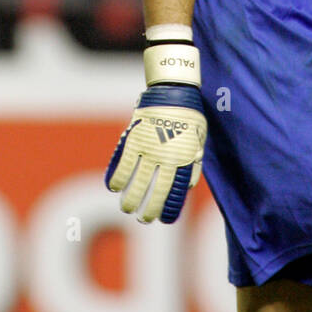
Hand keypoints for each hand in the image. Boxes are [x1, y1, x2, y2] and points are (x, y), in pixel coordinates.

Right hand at [105, 83, 205, 222]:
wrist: (173, 91)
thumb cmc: (189, 116)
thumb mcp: (198, 140)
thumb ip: (193, 163)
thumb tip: (188, 186)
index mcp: (182, 159)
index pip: (174, 192)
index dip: (168, 208)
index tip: (163, 220)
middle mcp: (165, 156)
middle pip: (154, 190)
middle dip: (148, 208)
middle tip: (142, 219)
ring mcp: (148, 147)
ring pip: (137, 180)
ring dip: (130, 197)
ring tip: (126, 208)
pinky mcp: (134, 137)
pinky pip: (123, 162)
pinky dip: (117, 176)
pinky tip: (113, 187)